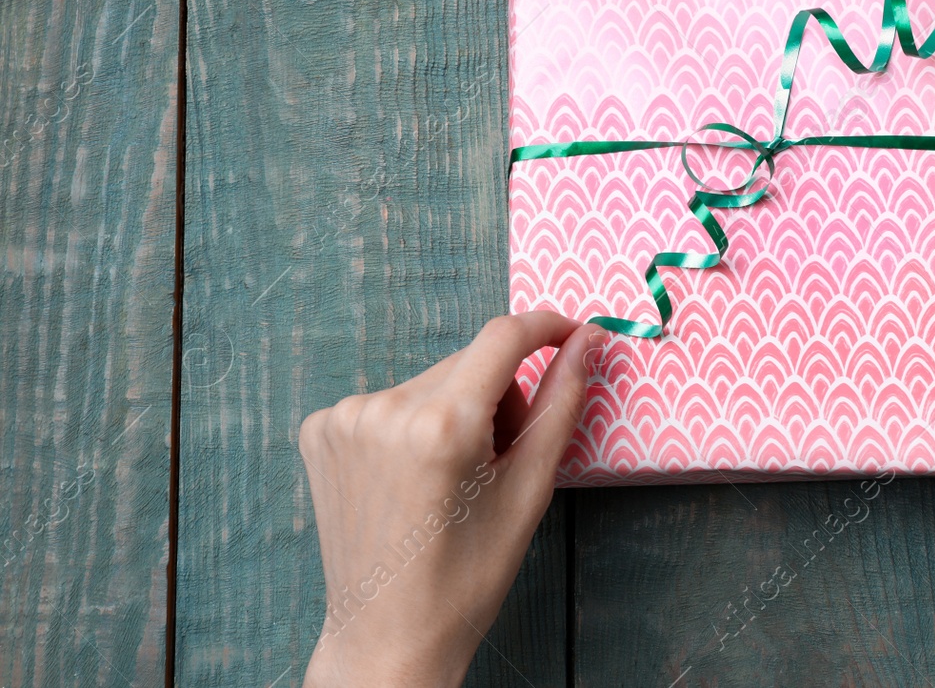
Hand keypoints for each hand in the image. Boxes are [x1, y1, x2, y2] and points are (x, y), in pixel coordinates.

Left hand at [299, 312, 600, 687]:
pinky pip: (388, 401)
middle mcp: (384, 410)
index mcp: (441, 426)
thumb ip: (560, 404)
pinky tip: (412, 475)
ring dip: (455, 408)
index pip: (503, 338)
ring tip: (454, 476)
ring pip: (430, 381)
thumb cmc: (466, 576)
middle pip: (469, 362)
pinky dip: (412, 423)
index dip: (545, 328)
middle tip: (502, 458)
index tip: (571, 333)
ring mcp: (344, 419)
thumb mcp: (529, 490)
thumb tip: (586, 340)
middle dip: (499, 393)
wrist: (387, 635)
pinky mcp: (320, 430)